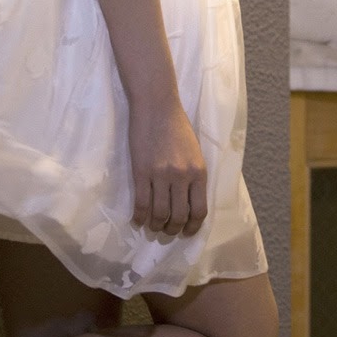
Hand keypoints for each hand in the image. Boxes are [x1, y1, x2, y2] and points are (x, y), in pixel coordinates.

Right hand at [128, 99, 207, 237]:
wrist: (156, 105)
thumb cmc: (177, 125)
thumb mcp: (194, 151)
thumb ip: (193, 175)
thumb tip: (189, 200)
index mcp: (199, 172)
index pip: (199, 211)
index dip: (192, 227)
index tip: (186, 232)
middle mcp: (182, 176)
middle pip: (179, 216)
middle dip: (173, 229)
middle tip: (167, 231)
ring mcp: (161, 175)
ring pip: (160, 214)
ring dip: (156, 225)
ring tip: (153, 226)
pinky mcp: (141, 171)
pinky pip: (141, 203)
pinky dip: (139, 216)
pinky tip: (137, 220)